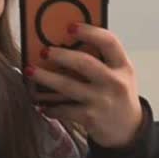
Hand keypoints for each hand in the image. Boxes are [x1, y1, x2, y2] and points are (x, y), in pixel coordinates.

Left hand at [25, 23, 144, 148]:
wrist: (128, 130)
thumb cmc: (119, 96)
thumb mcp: (120, 75)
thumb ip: (103, 60)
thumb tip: (68, 43)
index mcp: (123, 66)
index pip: (109, 42)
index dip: (89, 32)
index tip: (71, 27)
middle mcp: (114, 82)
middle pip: (84, 63)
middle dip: (61, 55)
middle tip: (44, 50)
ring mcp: (101, 101)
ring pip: (68, 86)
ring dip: (45, 77)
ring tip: (30, 71)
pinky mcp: (90, 118)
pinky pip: (65, 109)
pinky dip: (51, 108)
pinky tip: (41, 105)